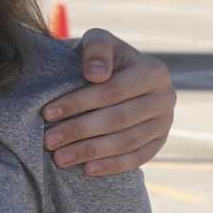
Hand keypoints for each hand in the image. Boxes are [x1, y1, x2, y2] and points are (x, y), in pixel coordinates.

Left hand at [40, 29, 175, 175]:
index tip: (47, 113)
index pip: (112, 91)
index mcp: (153, 71)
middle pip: (119, 119)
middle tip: (49, 141)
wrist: (117, 76)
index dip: (79, 103)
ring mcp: (165, 122)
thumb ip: (96, 50)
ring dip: (92, 152)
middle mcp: (165, 97)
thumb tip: (96, 74)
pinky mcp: (159, 142)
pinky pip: (137, 158)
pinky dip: (113, 165)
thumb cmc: (100, 58)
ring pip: (127, 142)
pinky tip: (87, 170)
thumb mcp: (97, 42)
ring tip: (60, 158)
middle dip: (80, 131)